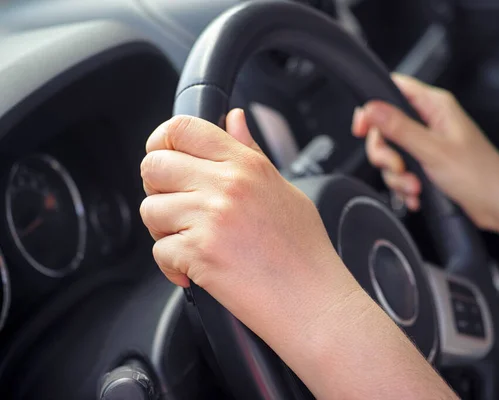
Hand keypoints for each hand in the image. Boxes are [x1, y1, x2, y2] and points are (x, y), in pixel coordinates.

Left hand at [139, 109, 370, 394]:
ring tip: (192, 241)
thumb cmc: (305, 252)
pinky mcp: (199, 253)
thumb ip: (251, 152)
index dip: (162, 140)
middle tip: (177, 206)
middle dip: (157, 187)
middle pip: (155, 165)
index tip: (164, 156)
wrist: (314, 301)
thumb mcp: (283, 189)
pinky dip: (172, 265)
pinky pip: (159, 250)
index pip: (183, 128)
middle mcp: (227, 185)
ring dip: (163, 229)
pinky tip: (197, 269)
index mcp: (246, 164)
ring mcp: (211, 218)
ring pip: (150, 209)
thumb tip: (233, 120)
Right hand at [352, 74, 498, 229]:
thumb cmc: (480, 175)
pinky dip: (404, 187)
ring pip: (391, 154)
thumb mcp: (432, 150)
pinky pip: (401, 173)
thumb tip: (371, 108)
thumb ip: (399, 127)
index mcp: (435, 106)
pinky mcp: (428, 165)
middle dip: (386, 154)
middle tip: (398, 168)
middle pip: (385, 128)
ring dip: (397, 176)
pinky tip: (416, 196)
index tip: (361, 129)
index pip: (393, 90)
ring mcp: (428, 144)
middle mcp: (430, 122)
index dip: (372, 107)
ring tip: (415, 188)